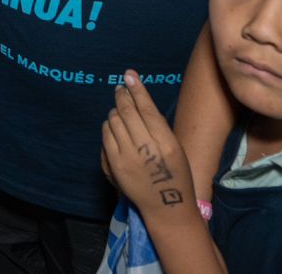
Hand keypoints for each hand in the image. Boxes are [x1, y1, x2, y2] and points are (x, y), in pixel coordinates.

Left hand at [101, 70, 196, 218]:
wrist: (165, 207)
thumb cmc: (176, 173)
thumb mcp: (175, 147)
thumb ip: (158, 125)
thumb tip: (139, 98)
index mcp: (166, 143)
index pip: (146, 109)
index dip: (136, 89)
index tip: (129, 74)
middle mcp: (145, 150)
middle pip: (127, 112)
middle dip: (122, 96)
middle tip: (120, 88)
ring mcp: (126, 158)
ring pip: (113, 121)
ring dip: (115, 111)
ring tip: (119, 108)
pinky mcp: (113, 166)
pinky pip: (105, 136)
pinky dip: (108, 126)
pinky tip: (114, 125)